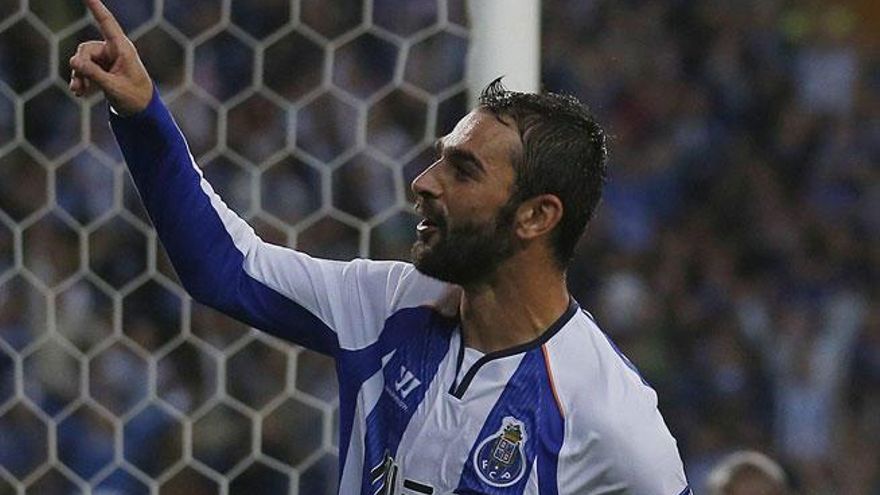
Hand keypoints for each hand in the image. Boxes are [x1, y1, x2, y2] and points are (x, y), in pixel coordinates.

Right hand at [69, 0, 152, 114]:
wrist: (142, 110)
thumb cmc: (134, 97)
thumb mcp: (113, 87)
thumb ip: (93, 74)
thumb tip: (73, 62)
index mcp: (122, 49)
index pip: (106, 22)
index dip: (95, 7)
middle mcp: (114, 50)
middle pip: (86, 49)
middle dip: (79, 66)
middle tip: (78, 85)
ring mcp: (107, 59)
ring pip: (82, 60)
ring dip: (79, 75)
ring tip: (78, 91)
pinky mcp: (102, 68)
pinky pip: (84, 68)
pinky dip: (81, 79)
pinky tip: (79, 92)